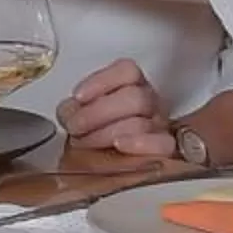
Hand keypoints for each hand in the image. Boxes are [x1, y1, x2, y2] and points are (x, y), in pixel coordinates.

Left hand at [58, 59, 176, 157]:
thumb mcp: (75, 115)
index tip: (78, 97)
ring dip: (107, 134)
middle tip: (76, 126)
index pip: (127, 71)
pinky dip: (140, 144)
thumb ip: (71, 110)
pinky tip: (120, 145)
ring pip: (141, 123)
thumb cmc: (90, 134)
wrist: (96, 162)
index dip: (101, 82)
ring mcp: (159, 125)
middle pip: (134, 98)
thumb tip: (69, 112)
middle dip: (98, 113)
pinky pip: (162, 144)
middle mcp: (149, 101)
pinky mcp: (163, 149)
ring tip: (86, 142)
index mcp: (131, 84)